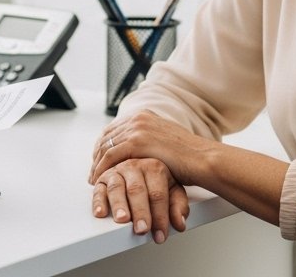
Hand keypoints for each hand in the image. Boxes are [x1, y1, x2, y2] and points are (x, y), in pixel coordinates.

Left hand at [88, 110, 213, 183]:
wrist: (202, 158)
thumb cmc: (189, 157)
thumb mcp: (165, 142)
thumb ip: (150, 141)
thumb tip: (139, 153)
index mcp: (144, 116)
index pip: (114, 129)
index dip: (103, 145)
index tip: (98, 159)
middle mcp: (138, 118)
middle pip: (106, 136)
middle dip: (97, 155)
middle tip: (93, 171)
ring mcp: (136, 128)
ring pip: (105, 146)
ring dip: (97, 164)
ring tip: (94, 179)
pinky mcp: (136, 142)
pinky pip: (110, 156)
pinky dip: (101, 168)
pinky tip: (99, 179)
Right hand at [91, 158, 188, 243]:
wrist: (139, 162)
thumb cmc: (156, 180)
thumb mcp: (172, 189)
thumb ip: (178, 206)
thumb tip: (180, 223)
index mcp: (154, 167)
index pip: (158, 194)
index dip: (160, 216)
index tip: (160, 234)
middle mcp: (134, 166)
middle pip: (137, 190)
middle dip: (140, 212)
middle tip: (142, 229)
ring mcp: (117, 171)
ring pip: (116, 188)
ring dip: (119, 205)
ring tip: (123, 220)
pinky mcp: (102, 178)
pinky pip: (99, 190)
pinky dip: (98, 202)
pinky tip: (101, 213)